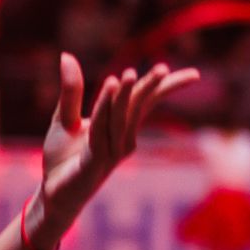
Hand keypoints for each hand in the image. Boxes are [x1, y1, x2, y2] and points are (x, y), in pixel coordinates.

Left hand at [32, 53, 199, 247]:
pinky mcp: (95, 162)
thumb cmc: (63, 158)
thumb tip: (67, 55)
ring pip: (121, 118)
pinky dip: (104, 109)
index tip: (196, 75)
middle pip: (139, 107)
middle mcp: (124, 139)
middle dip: (151, 88)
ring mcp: (112, 152)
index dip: (168, 87)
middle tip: (163, 69)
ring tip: (128, 73)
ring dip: (124, 95)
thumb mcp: (65, 118)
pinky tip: (108, 89)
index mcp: (121, 127)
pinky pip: (101, 131)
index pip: (147, 102)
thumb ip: (72, 90)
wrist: (53, 194)